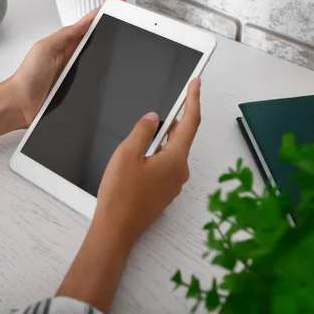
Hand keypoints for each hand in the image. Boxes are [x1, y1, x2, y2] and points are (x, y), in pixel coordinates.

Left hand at [6, 0, 124, 128]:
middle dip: (113, 32)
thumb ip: (64, 35)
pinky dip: (105, 79)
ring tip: (127, 46)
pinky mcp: (79, 90)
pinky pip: (97, 82)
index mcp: (65, 43)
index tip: (118, 3)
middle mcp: (73, 57)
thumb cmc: (28, 76)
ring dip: (112, 56)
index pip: (88, 25)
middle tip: (129, 22)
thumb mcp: (45, 48)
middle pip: (98, 41)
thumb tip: (84, 22)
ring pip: (101, 61)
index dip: (102, 14)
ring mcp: (77, 73)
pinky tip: (113, 76)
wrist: (20, 104)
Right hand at [93, 78, 201, 246]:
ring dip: (163, 139)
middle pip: (182, 137)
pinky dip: (159, 154)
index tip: (196, 84)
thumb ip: (143, 131)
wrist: (117, 229)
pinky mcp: (165, 192)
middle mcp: (180, 172)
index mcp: (175, 159)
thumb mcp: (127, 154)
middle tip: (172, 101)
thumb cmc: (120, 194)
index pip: (190, 122)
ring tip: (148, 130)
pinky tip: (143, 154)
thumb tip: (154, 118)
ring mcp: (174, 184)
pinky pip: (167, 165)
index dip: (193, 100)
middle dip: (176, 119)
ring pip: (172, 152)